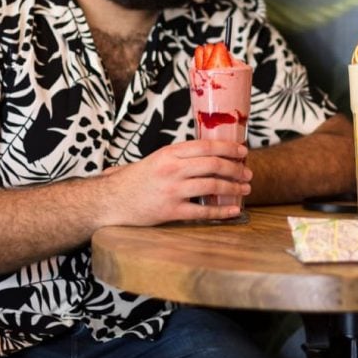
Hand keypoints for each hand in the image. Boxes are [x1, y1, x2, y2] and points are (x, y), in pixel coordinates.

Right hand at [104, 140, 251, 225]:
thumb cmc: (134, 181)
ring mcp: (172, 190)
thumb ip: (179, 156)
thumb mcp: (156, 159)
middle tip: (247, 174)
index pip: (207, 146)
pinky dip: (222, 211)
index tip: (243, 152)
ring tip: (245, 189)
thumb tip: (209, 152)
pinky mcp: (170, 211)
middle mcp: (172, 169)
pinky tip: (234, 211)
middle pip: (214, 165)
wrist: (109, 201)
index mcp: (169, 153)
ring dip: (233, 188)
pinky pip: (203, 211)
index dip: (229, 148)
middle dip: (236, 169)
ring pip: (212, 186)